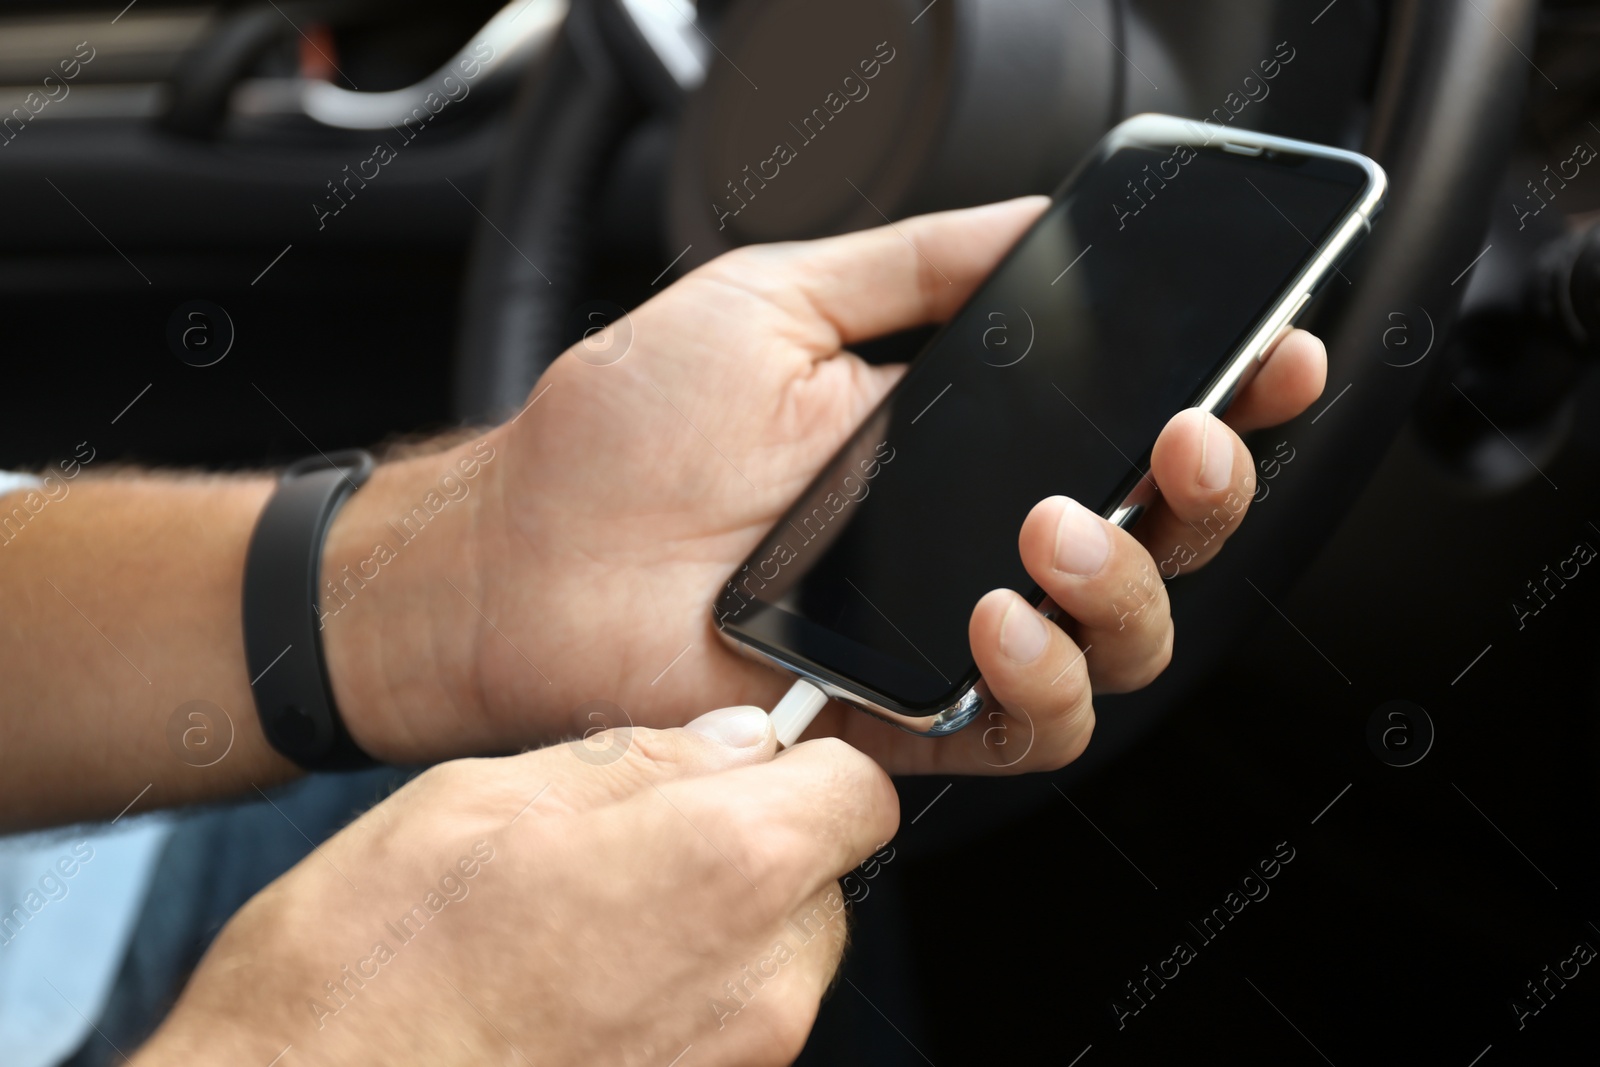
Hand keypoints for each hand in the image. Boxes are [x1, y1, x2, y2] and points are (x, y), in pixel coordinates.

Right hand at [133, 709, 897, 1066]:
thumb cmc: (366, 976)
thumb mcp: (485, 798)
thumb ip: (638, 762)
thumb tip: (734, 742)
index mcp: (725, 867)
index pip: (856, 792)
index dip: (804, 766)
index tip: (746, 764)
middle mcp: (761, 982)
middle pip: (818, 879)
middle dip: (751, 845)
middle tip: (635, 842)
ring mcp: (737, 1065)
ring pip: (775, 958)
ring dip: (711, 925)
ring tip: (587, 923)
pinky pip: (726, 1028)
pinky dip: (678, 998)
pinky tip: (577, 989)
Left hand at [323, 197, 1324, 773]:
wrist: (519, 556)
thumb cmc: (624, 434)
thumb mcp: (780, 298)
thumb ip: (919, 265)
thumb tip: (1044, 221)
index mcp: (958, 438)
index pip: (1123, 424)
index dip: (1221, 395)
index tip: (1272, 353)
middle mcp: (968, 539)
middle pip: (1156, 542)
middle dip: (1210, 491)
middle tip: (1186, 439)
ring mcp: (940, 637)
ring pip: (1117, 647)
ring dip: (1126, 589)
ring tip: (1057, 529)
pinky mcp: (899, 722)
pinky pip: (1026, 729)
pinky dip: (1040, 680)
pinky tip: (995, 618)